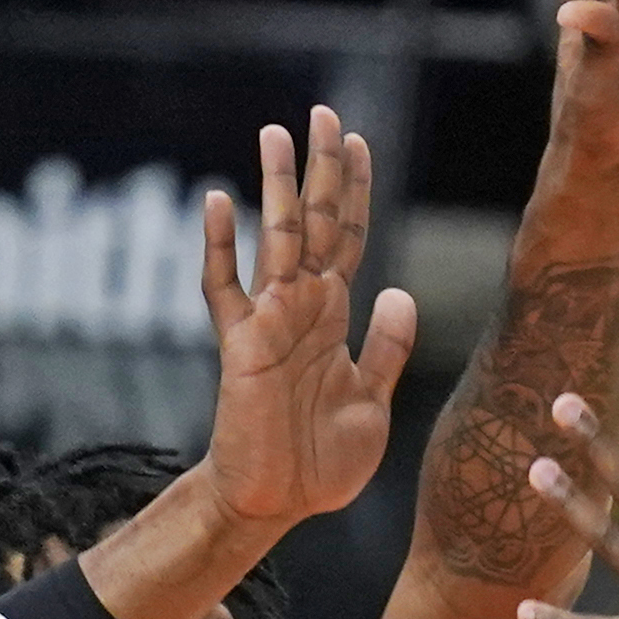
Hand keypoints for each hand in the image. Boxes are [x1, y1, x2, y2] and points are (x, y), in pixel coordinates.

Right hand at [199, 106, 415, 525]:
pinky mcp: (242, 346)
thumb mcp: (373, 399)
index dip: (356, 191)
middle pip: (318, 223)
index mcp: (335, 315)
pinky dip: (221, 245)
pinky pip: (225, 287)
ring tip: (276, 132)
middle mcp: (303, 307)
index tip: (358, 141)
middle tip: (324, 113)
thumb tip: (399, 291)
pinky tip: (218, 200)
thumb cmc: (322, 461)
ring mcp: (270, 322)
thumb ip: (387, 346)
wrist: (278, 505)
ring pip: (278, 239)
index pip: (351, 238)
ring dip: (279, 186)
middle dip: (322, 170)